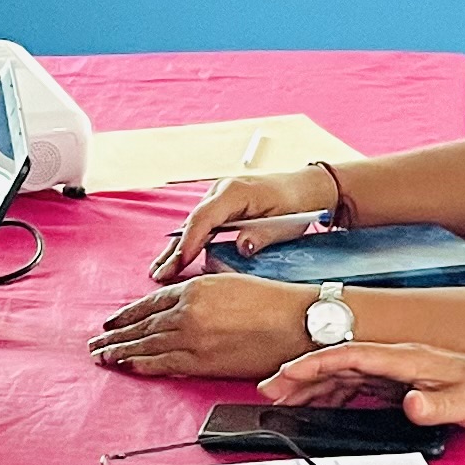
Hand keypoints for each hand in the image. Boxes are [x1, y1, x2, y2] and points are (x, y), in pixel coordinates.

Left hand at [89, 273, 316, 379]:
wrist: (295, 323)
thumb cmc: (272, 300)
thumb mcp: (230, 279)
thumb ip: (203, 284)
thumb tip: (188, 290)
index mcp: (194, 288)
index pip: (150, 302)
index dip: (127, 313)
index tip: (112, 321)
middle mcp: (187, 312)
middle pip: (142, 324)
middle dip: (116, 334)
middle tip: (96, 341)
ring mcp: (192, 338)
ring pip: (146, 344)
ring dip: (121, 350)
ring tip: (102, 356)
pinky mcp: (202, 362)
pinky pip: (163, 364)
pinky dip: (141, 365)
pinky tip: (127, 365)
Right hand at [151, 164, 347, 281]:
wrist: (306, 189)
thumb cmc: (297, 206)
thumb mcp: (284, 224)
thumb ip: (262, 236)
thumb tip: (241, 248)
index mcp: (235, 192)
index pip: (205, 218)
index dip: (190, 242)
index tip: (179, 263)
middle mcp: (221, 191)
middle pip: (192, 222)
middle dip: (175, 250)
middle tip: (159, 275)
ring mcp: (218, 196)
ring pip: (192, 224)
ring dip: (177, 248)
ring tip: (159, 271)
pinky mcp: (220, 205)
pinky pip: (200, 225)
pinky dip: (188, 242)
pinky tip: (175, 258)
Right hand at [264, 340, 464, 432]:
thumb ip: (436, 407)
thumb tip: (411, 406)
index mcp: (408, 358)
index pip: (350, 355)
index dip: (315, 363)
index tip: (288, 374)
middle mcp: (398, 359)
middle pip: (338, 362)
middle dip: (301, 373)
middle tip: (270, 389)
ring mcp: (398, 369)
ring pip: (343, 372)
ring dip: (312, 383)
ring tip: (284, 397)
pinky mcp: (400, 382)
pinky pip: (356, 384)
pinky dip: (332, 391)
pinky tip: (320, 402)